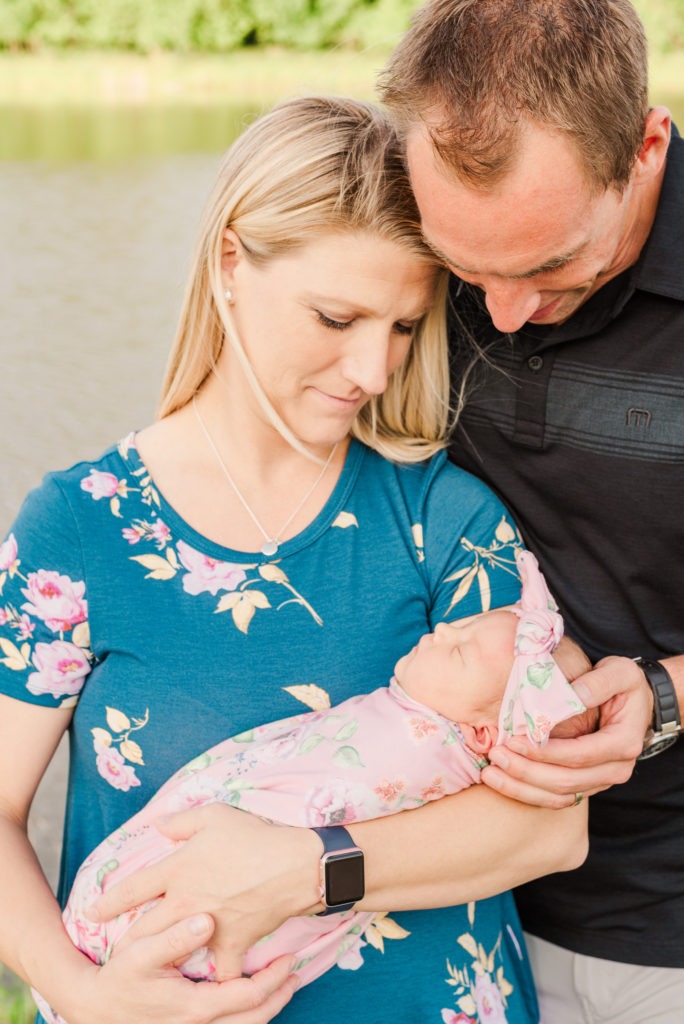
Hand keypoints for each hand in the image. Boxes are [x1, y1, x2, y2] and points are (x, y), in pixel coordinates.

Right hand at [50, 914, 294, 1023]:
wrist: (95, 1008)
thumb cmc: (119, 977)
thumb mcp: (139, 953)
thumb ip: (173, 938)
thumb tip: (207, 921)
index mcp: (193, 1008)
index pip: (247, 997)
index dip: (273, 979)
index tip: (289, 958)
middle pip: (254, 1020)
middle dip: (278, 996)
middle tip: (296, 973)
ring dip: (268, 1009)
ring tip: (284, 986)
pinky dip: (248, 1018)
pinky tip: (255, 1002)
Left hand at [88, 804, 321, 980]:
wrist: (294, 865)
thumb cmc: (255, 836)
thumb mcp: (215, 815)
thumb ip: (182, 821)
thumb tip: (158, 824)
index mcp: (177, 869)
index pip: (132, 888)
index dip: (108, 901)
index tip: (91, 912)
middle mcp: (185, 901)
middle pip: (144, 929)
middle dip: (126, 942)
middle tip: (118, 950)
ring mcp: (206, 927)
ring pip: (175, 953)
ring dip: (165, 961)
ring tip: (156, 969)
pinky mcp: (232, 944)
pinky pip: (220, 971)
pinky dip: (218, 978)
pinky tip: (214, 985)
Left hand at [481, 656, 651, 807]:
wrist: (636, 702)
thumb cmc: (625, 684)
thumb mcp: (619, 673)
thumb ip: (597, 683)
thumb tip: (572, 696)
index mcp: (623, 744)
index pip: (578, 755)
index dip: (543, 751)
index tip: (513, 740)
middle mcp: (615, 769)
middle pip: (566, 782)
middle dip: (526, 772)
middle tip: (495, 756)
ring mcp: (601, 781)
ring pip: (559, 796)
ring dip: (522, 788)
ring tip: (490, 773)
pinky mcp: (587, 784)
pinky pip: (557, 798)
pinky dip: (529, 793)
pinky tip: (503, 781)